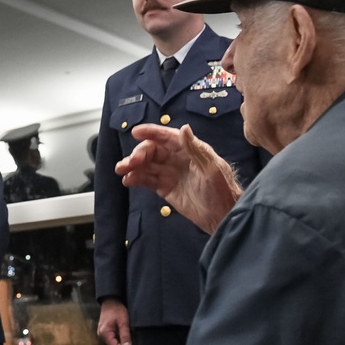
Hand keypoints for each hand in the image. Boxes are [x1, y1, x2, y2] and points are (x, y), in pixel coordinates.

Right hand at [97, 299, 131, 344]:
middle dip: (121, 342)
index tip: (130, 339)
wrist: (111, 300)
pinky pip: (111, 337)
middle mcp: (101, 334)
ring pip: (112, 341)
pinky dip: (117, 335)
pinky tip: (121, 329)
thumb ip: (125, 334)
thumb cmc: (117, 310)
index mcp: (104, 332)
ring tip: (124, 330)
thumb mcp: (123, 322)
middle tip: (128, 334)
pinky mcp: (104, 330)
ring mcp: (101, 332)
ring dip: (120, 338)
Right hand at [116, 124, 242, 234]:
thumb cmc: (222, 190)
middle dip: (139, 153)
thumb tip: (184, 128)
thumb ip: (195, 148)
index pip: (167, 137)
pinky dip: (136, 179)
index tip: (136, 132)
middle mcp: (178, 159)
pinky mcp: (165, 188)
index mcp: (190, 150)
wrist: (223, 216)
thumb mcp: (211, 167)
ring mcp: (170, 174)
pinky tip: (128, 180)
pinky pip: (147, 180)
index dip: (152, 132)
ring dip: (132, 165)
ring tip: (121, 170)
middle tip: (130, 162)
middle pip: (153, 151)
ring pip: (147, 165)